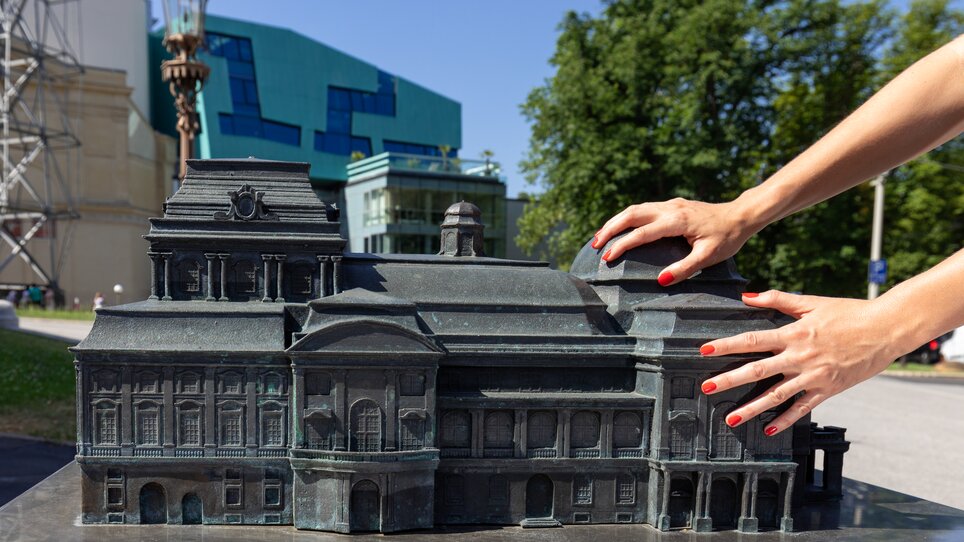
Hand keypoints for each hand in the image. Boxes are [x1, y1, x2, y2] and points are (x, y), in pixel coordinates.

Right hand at [592, 198, 759, 285]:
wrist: (741, 215)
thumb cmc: (727, 238)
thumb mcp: (708, 257)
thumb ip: (684, 269)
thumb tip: (660, 280)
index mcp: (676, 221)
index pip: (641, 233)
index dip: (622, 245)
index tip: (607, 258)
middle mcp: (669, 208)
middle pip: (630, 214)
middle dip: (609, 229)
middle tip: (594, 246)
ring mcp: (670, 204)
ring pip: (634, 208)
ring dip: (615, 222)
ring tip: (601, 237)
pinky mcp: (671, 205)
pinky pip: (642, 208)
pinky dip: (627, 218)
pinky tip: (621, 229)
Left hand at [699, 290, 901, 435]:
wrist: (885, 329)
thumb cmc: (848, 312)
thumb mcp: (812, 302)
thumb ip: (777, 299)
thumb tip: (747, 296)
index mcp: (794, 333)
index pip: (753, 340)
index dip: (727, 345)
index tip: (704, 350)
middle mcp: (801, 357)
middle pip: (758, 370)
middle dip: (730, 380)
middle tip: (707, 388)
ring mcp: (814, 376)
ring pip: (777, 396)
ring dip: (752, 409)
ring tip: (730, 419)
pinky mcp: (828, 390)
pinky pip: (803, 408)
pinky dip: (785, 420)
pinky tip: (769, 429)